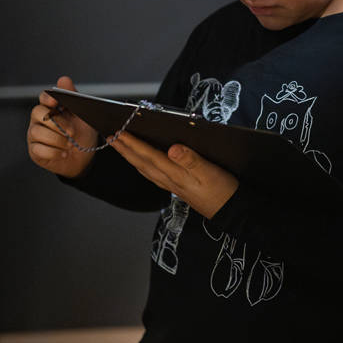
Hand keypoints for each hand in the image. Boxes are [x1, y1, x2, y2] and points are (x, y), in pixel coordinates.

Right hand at [27, 75, 97, 177]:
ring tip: (70, 144)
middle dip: (56, 122)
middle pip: (37, 112)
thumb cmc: (82, 133)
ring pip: (37, 132)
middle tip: (72, 131)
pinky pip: (38, 149)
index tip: (55, 101)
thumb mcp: (83, 115)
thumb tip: (63, 79)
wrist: (84, 156)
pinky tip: (63, 153)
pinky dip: (54, 152)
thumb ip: (73, 97)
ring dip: (57, 139)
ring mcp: (35, 134)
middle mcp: (40, 119)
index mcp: (51, 107)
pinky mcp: (35, 150)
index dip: (48, 98)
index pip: (44, 97)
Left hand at [110, 131, 237, 217]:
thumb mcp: (210, 172)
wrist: (230, 211)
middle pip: (141, 162)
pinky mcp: (177, 188)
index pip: (148, 155)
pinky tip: (142, 164)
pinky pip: (152, 175)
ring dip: (130, 157)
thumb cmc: (222, 190)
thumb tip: (173, 148)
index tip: (118, 132)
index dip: (132, 143)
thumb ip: (191, 160)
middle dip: (124, 149)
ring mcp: (172, 185)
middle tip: (111, 136)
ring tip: (120, 147)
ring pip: (144, 169)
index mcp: (175, 173)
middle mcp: (169, 180)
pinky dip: (142, 166)